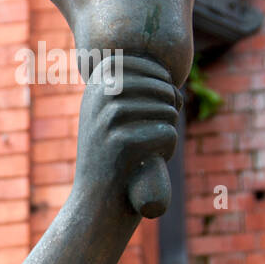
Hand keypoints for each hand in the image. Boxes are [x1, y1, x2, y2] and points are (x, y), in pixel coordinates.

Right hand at [72, 53, 180, 209]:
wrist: (95, 201)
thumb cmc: (114, 157)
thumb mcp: (112, 117)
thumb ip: (130, 92)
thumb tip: (170, 82)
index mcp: (93, 88)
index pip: (139, 63)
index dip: (160, 76)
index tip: (162, 98)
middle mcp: (97, 99)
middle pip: (159, 86)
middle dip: (170, 105)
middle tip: (160, 127)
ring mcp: (107, 120)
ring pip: (167, 110)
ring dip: (169, 129)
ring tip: (150, 147)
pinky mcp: (121, 143)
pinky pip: (167, 133)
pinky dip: (167, 149)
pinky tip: (149, 161)